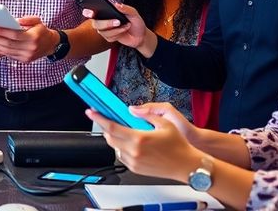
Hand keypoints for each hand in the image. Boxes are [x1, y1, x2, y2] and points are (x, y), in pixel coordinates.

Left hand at [0, 15, 57, 62]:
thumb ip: (27, 19)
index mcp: (33, 38)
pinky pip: (10, 55)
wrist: (51, 44)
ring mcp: (27, 56)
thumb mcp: (37, 21)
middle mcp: (30, 48)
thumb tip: (15, 20)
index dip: (1, 32)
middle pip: (8, 44)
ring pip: (8, 51)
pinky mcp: (25, 60)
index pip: (13, 35)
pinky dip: (1, 50)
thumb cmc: (41, 31)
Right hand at [83, 3, 157, 57]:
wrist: (141, 35)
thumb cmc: (136, 23)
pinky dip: (118, 34)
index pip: (94, 11)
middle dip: (106, 23)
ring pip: (103, 31)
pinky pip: (109, 37)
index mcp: (106, 11)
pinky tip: (124, 30)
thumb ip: (125, 8)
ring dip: (116, 29)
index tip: (90, 12)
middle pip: (96, 23)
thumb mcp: (134, 13)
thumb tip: (117, 4)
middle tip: (117, 21)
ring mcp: (105, 30)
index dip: (89, 12)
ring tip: (125, 25)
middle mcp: (104, 20)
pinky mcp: (109, 38)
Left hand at [86, 105, 202, 180]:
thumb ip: (146, 115)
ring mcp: (133, 162)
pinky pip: (121, 156)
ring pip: (114, 147)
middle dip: (105, 127)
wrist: (186, 166)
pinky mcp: (135, 169)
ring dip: (114, 138)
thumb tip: (132, 110)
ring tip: (123, 131)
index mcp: (139, 138)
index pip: (112, 127)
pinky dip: (121, 148)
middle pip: (109, 138)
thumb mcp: (164, 123)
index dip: (99, 118)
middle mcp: (134, 151)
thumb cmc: (178, 146)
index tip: (91, 112)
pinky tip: (131, 143)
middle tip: (106, 119)